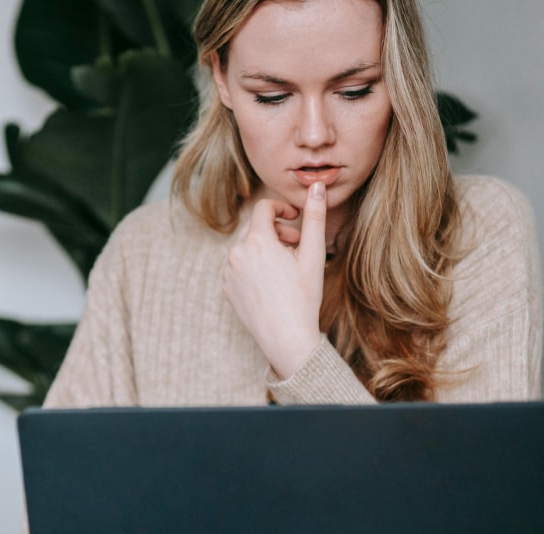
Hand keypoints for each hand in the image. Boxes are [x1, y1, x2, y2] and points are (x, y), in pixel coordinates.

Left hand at [223, 183, 328, 378]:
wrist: (286, 338)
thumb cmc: (303, 297)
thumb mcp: (313, 254)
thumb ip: (314, 216)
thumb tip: (316, 186)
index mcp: (257, 240)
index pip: (263, 208)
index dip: (281, 209)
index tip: (296, 219)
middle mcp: (236, 253)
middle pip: (255, 228)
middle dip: (277, 231)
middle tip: (297, 244)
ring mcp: (228, 272)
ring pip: (247, 247)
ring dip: (265, 249)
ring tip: (286, 266)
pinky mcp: (227, 288)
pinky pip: (239, 267)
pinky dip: (254, 266)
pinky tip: (272, 283)